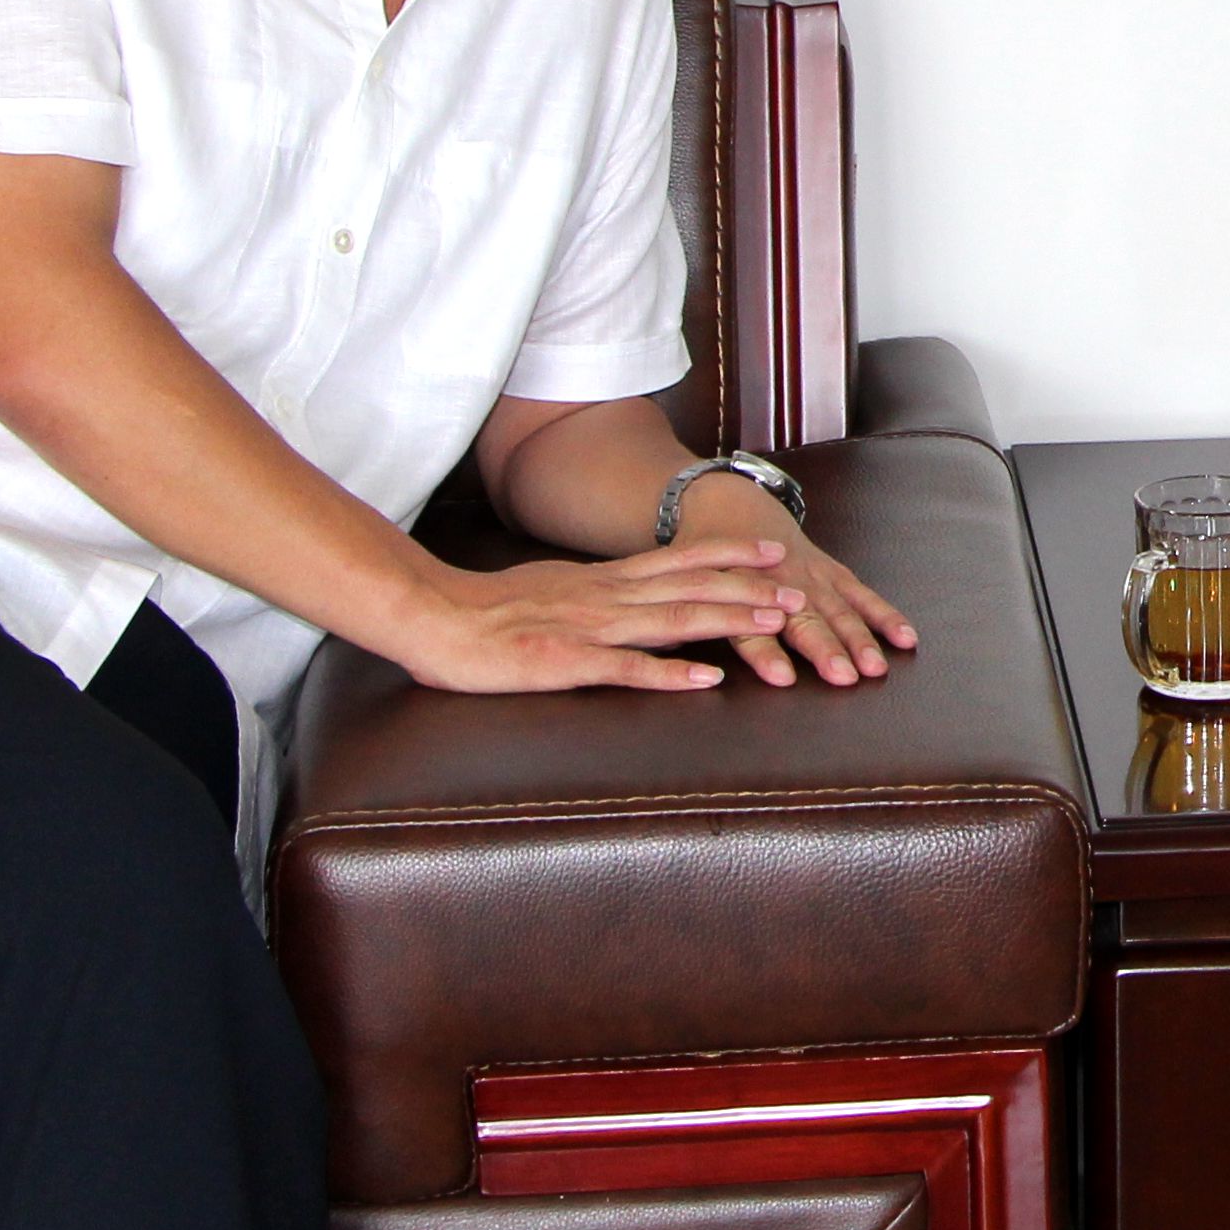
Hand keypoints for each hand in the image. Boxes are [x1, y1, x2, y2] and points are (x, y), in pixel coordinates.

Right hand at [389, 539, 808, 693]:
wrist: (430, 617)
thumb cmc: (483, 613)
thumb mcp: (550, 592)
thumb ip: (591, 596)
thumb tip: (625, 597)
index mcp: (600, 582)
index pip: (675, 561)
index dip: (727, 556)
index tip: (772, 551)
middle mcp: (603, 597)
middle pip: (688, 587)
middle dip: (748, 589)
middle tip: (799, 588)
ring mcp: (587, 628)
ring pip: (671, 619)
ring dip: (728, 621)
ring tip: (775, 624)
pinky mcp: (565, 662)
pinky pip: (626, 668)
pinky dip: (670, 672)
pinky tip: (707, 678)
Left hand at [675, 473, 921, 687]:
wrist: (729, 503)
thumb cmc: (704, 553)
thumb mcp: (685, 578)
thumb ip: (692, 611)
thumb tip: (682, 656)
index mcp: (739, 587)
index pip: (751, 626)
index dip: (765, 652)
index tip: (782, 678)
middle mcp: (781, 582)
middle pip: (805, 620)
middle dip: (825, 648)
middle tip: (843, 677)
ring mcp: (812, 575)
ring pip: (839, 609)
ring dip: (859, 638)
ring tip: (876, 667)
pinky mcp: (832, 571)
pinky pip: (862, 595)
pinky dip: (884, 615)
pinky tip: (906, 638)